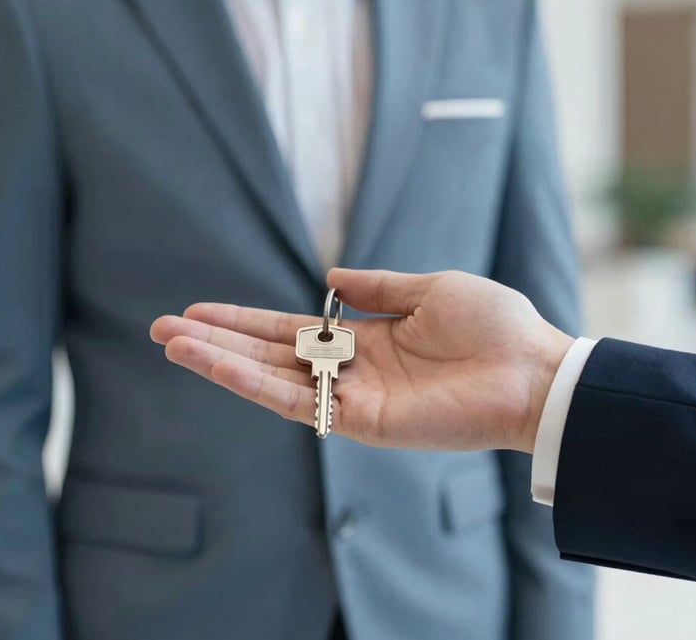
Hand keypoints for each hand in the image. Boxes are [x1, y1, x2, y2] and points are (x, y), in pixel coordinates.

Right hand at [150, 269, 572, 452]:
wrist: (533, 369)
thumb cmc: (492, 325)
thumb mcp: (427, 289)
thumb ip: (376, 287)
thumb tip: (330, 275)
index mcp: (365, 337)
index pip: (289, 328)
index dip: (244, 319)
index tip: (200, 309)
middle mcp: (350, 369)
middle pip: (267, 353)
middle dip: (215, 340)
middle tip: (162, 328)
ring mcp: (351, 397)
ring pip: (270, 379)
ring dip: (218, 360)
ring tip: (171, 342)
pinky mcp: (360, 421)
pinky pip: (296, 401)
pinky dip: (252, 382)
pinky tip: (213, 363)